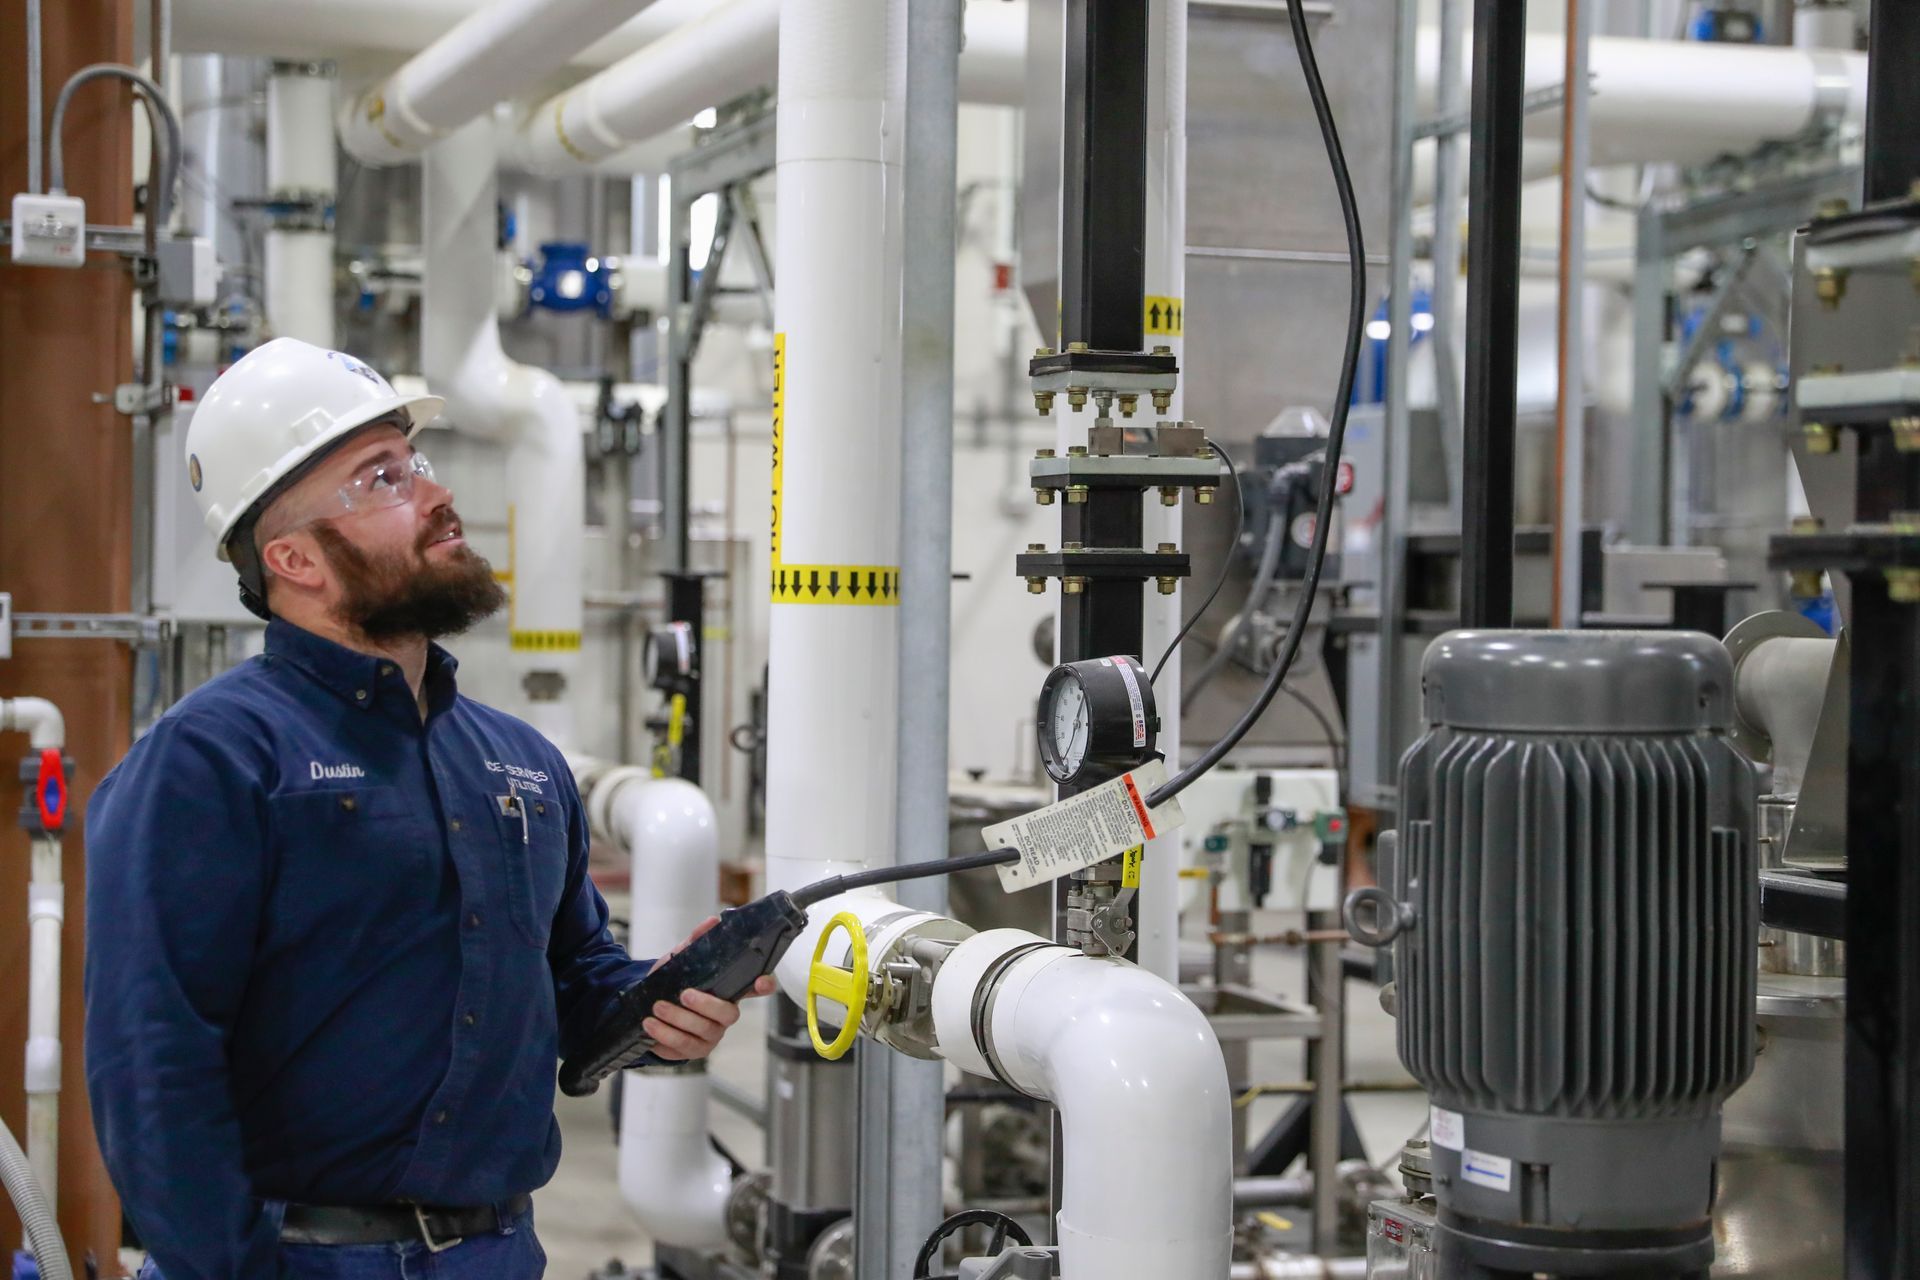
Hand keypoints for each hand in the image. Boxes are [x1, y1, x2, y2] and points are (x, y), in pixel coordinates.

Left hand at [644, 917, 778, 1061]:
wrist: (647, 1009)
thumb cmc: (672, 984)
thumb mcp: (680, 960)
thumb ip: (695, 942)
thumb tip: (713, 921)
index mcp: (729, 990)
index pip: (756, 988)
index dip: (764, 986)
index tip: (761, 981)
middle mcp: (725, 1014)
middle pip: (729, 1013)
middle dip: (706, 1005)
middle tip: (684, 995)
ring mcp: (712, 1034)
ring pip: (704, 1030)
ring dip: (678, 1019)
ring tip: (658, 1007)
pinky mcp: (695, 1050)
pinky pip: (684, 1045)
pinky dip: (665, 1034)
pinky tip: (650, 1024)